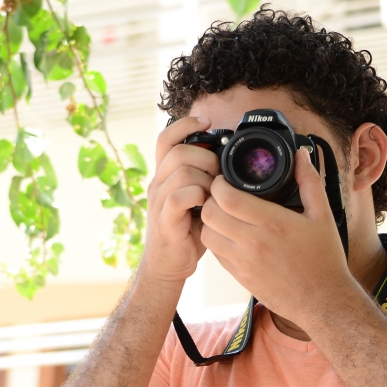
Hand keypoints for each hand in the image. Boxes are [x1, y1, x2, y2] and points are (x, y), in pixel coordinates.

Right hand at [138, 116, 220, 286]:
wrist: (169, 265)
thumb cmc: (186, 232)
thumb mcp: (196, 200)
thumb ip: (205, 180)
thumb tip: (229, 161)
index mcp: (164, 176)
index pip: (166, 138)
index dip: (185, 124)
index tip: (207, 121)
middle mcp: (157, 184)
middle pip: (177, 151)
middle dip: (205, 156)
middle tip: (219, 174)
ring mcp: (158, 202)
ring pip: (181, 171)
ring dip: (205, 178)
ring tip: (214, 194)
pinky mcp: (164, 220)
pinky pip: (179, 197)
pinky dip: (198, 197)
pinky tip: (206, 207)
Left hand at [200, 148, 355, 325]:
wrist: (322, 301)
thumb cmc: (324, 259)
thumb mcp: (323, 216)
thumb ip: (310, 182)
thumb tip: (302, 155)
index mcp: (273, 223)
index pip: (227, 197)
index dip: (219, 184)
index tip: (224, 179)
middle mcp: (254, 242)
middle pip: (210, 214)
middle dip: (210, 200)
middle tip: (219, 195)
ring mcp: (244, 262)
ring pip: (207, 234)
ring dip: (209, 221)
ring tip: (221, 214)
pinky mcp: (240, 277)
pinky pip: (215, 253)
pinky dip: (216, 240)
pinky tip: (228, 234)